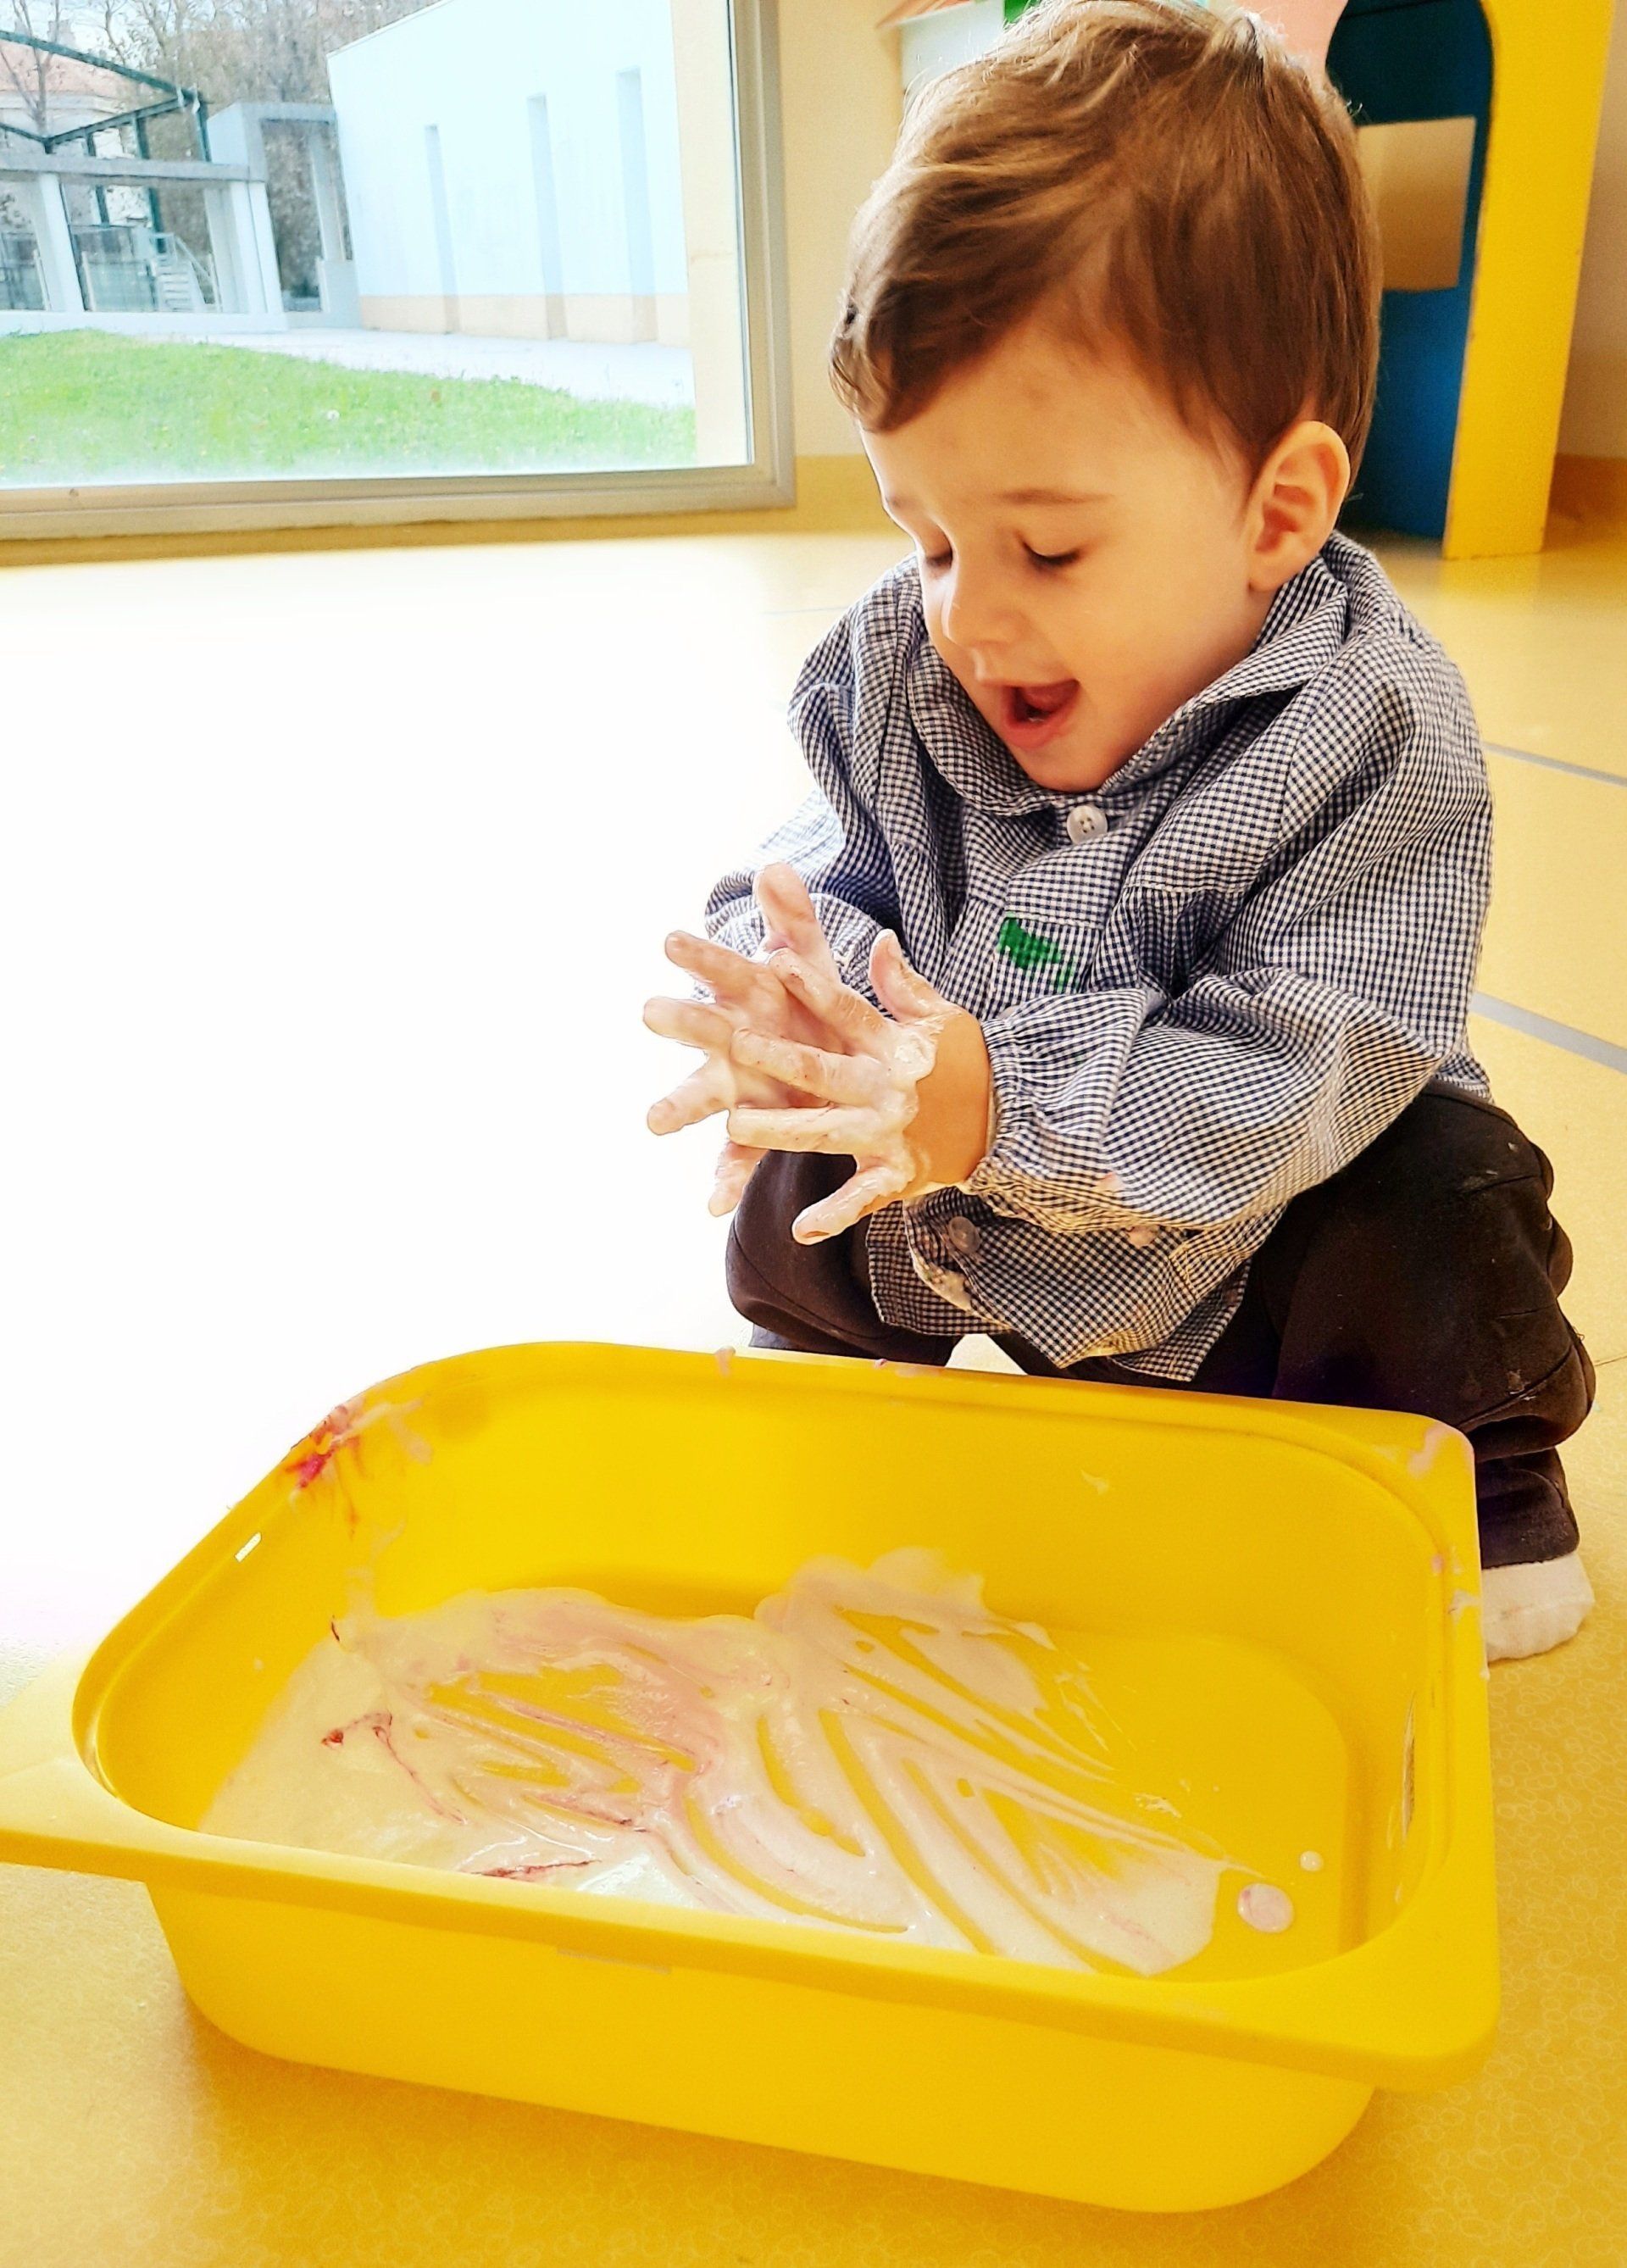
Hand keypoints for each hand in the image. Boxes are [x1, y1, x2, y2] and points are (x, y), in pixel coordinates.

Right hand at [644, 865, 843, 1216]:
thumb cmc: (808, 1005)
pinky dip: (725, 1180)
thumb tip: (774, 867)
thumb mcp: (810, 962)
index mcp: (748, 997)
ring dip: (680, 1107)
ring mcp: (738, 1088)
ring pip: (703, 1097)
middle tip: (651, 1009)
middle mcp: (731, 1042)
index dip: (701, 956)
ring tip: (655, 1120)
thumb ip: (793, 920)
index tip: (673, 939)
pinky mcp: (754, 1130)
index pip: (723, 970)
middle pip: (703, 1029)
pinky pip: (738, 1157)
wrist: (828, 1059)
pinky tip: (713, 1204)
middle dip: (681, 1020)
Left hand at [726, 931, 991, 1243]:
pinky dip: (836, 1214)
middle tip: (740, 1043)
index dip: (815, 987)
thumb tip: (881, 939)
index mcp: (894, 1047)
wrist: (1006, 1121)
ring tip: (736, 1125)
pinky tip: (803, 1228)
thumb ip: (904, 985)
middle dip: (782, 1058)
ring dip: (782, 1131)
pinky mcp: (898, 1174)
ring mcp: (890, 1134)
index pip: (849, 1012)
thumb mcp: (942, 1018)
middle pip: (826, 1072)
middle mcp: (887, 1090)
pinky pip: (862, 1197)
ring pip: (827, 1132)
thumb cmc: (964, 1064)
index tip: (778, 962)